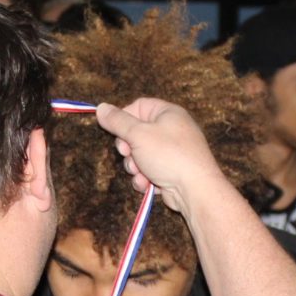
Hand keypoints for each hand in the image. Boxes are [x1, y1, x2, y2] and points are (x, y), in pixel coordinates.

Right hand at [93, 98, 223, 215]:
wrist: (194, 189)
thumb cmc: (168, 155)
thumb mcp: (138, 134)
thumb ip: (118, 121)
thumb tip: (101, 108)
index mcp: (167, 113)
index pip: (138, 106)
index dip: (124, 118)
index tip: (116, 131)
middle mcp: (171, 130)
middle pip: (136, 133)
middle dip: (128, 148)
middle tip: (128, 153)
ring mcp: (172, 152)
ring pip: (140, 155)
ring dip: (135, 166)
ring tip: (141, 172)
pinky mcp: (171, 171)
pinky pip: (149, 171)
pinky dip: (145, 178)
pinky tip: (148, 184)